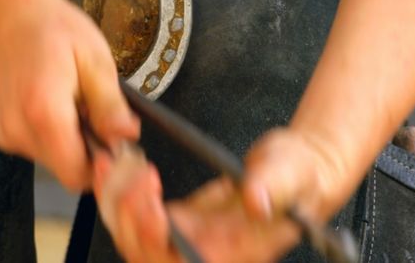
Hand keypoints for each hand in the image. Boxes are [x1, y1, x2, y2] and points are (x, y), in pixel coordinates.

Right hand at [0, 0, 139, 189]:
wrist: (11, 14)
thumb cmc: (57, 29)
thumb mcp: (95, 59)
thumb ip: (110, 105)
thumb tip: (127, 138)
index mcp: (43, 112)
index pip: (78, 174)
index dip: (104, 166)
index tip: (117, 143)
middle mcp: (18, 130)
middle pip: (67, 171)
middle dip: (90, 153)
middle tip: (98, 114)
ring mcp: (5, 134)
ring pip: (54, 162)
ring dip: (73, 144)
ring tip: (75, 103)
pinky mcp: (1, 134)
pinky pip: (39, 151)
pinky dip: (55, 138)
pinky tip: (57, 106)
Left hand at [94, 128, 344, 262]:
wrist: (296, 172)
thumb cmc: (300, 176)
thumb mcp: (292, 171)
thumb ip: (274, 185)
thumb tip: (256, 200)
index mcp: (237, 252)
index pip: (187, 262)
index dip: (160, 243)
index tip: (154, 208)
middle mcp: (207, 251)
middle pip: (148, 255)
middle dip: (130, 218)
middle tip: (133, 174)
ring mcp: (190, 237)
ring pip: (136, 236)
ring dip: (117, 202)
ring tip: (113, 162)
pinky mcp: (179, 219)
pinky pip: (139, 214)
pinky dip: (121, 190)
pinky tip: (114, 162)